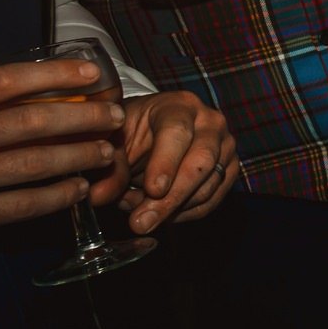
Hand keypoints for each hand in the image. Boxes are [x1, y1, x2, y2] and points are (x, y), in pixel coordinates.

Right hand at [0, 61, 119, 240]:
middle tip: (114, 117)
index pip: (5, 80)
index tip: (93, 72)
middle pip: (28, 121)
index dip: (53, 74)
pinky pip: (19, 205)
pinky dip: (55, 197)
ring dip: (76, 156)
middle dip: (80, 117)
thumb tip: (41, 80)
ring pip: (31, 164)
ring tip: (105, 152)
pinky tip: (78, 189)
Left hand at [114, 91, 235, 232]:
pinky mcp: (229, 169)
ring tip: (140, 214)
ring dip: (173, 209)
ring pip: (209, 185)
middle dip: (172, 197)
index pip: (178, 133)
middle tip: (142, 222)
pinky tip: (161, 215)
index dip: (165, 163)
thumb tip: (98, 196)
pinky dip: (186, 214)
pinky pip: (213, 200)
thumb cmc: (131, 132)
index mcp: (179, 106)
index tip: (151, 190)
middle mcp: (210, 122)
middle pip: (202, 161)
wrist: (151, 131)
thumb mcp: (114, 142)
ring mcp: (225, 145)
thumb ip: (109, 169)